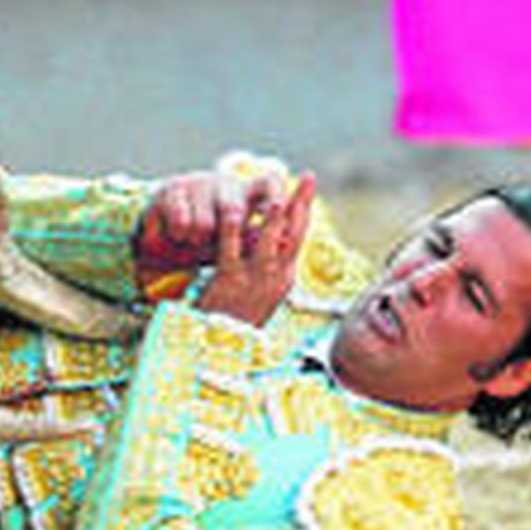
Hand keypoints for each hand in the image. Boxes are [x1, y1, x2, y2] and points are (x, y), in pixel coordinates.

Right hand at [136, 168, 291, 277]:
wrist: (164, 233)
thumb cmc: (209, 239)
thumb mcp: (235, 239)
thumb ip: (257, 238)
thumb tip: (284, 242)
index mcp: (245, 193)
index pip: (269, 183)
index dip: (276, 194)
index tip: (279, 209)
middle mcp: (223, 183)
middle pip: (233, 208)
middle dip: (225, 233)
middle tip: (219, 244)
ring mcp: (196, 183)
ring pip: (204, 224)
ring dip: (197, 241)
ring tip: (193, 241)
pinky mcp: (171, 189)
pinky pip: (180, 222)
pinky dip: (179, 236)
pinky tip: (176, 235)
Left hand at [193, 172, 316, 325]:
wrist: (222, 352)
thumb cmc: (237, 321)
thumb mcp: (260, 296)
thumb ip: (267, 272)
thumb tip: (275, 249)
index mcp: (283, 280)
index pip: (298, 239)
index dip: (304, 212)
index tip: (308, 189)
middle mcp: (275, 278)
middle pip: (293, 234)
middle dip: (302, 204)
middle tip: (308, 177)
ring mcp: (253, 280)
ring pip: (269, 241)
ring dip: (274, 213)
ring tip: (278, 190)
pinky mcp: (229, 283)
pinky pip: (231, 251)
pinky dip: (233, 229)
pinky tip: (232, 210)